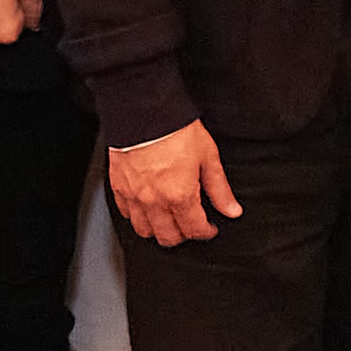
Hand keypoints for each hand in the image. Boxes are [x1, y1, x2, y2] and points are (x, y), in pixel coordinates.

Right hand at [108, 122, 237, 242]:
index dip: (206, 232)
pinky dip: (138, 216)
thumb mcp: (208, 157)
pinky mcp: (118, 188)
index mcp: (180, 196)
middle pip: (168, 238)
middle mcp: (154, 202)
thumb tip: (232, 210)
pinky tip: (148, 206)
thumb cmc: (175, 130)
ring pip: (144, 231)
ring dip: (159, 230)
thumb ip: (219, 189)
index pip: (194, 230)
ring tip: (169, 218)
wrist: (144, 112)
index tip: (209, 227)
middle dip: (184, 235)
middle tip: (191, 223)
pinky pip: (126, 214)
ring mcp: (134, 197)